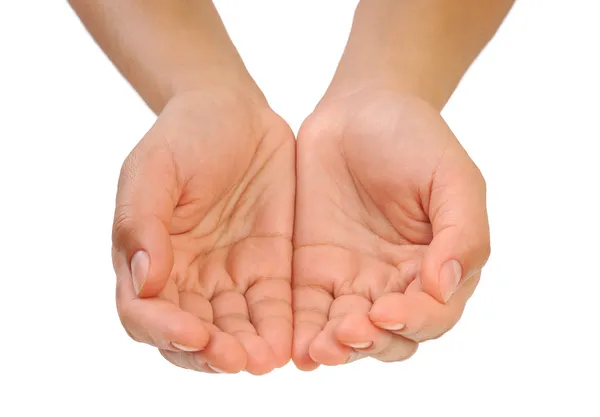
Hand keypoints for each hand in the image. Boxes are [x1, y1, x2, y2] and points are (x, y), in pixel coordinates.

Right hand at [112, 90, 294, 374]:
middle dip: (211, 353)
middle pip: (192, 335)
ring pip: (234, 329)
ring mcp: (228, 274)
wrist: (234, 111)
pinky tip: (291, 341)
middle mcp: (186, 276)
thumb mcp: (154, 169)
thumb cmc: (184, 135)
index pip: (146, 313)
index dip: (165, 331)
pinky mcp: (268, 266)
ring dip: (247, 349)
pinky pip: (273, 307)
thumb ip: (142, 223)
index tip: (192, 334)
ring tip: (266, 360)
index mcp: (149, 258)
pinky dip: (279, 328)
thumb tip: (144, 282)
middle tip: (235, 359)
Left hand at [292, 91, 489, 369]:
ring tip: (318, 350)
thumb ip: (463, 232)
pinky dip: (303, 332)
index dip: (415, 320)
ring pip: (347, 332)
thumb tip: (444, 285)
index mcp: (437, 266)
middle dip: (371, 342)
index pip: (433, 313)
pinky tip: (294, 345)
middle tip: (348, 334)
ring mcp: (352, 279)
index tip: (388, 311)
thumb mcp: (453, 177)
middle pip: (389, 336)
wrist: (359, 111)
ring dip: (336, 347)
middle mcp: (395, 282)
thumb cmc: (414, 139)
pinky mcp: (313, 271)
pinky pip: (309, 311)